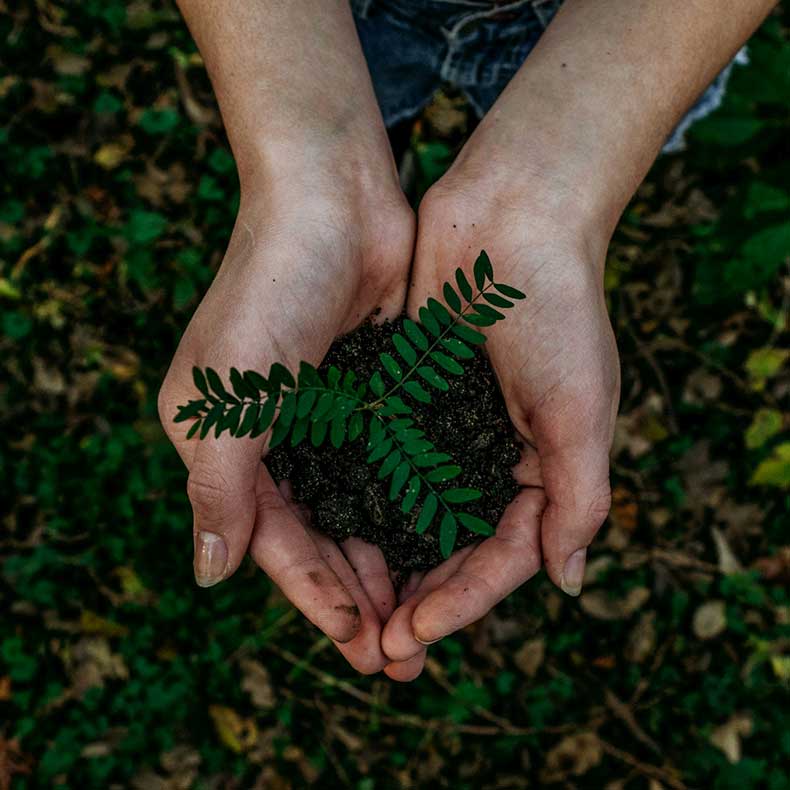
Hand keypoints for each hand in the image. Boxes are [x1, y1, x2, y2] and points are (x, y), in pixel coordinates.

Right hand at [158, 154, 414, 673]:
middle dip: (358, 595)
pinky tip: (440, 544)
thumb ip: (217, 488)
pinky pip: (392, 467)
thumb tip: (209, 576)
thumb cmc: (269, 289)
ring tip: (425, 616)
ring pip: (360, 510)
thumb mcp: (226, 396)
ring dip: (388, 562)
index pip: (273, 541)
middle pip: (320, 536)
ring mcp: (328, 416)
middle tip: (400, 655)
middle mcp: (276, 437)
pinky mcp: (374, 393)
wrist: (332, 199)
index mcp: (228, 443)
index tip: (359, 643)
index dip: (314, 595)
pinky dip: (411, 508)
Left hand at [381, 159, 619, 667]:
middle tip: (375, 647)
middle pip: (451, 548)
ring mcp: (445, 428)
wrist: (511, 217)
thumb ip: (579, 498)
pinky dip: (360, 498)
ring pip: (410, 514)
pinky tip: (330, 532)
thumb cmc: (558, 310)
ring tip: (349, 608)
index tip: (415, 633)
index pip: (502, 557)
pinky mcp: (405, 396)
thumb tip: (568, 583)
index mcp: (541, 468)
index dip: (462, 601)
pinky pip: (380, 460)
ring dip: (384, 561)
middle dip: (417, 597)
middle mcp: (490, 456)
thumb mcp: (582, 409)